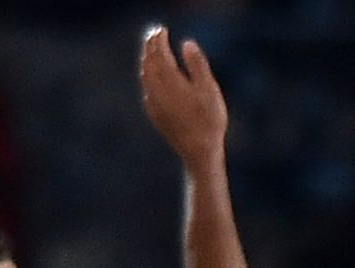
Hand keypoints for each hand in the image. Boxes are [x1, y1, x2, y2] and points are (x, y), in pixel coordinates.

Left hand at [140, 25, 228, 168]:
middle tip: (154, 35)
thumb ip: (197, 64)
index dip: (158, 39)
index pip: (159, 52)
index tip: (162, 30)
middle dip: (150, 47)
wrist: (199, 151)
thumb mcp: (209, 89)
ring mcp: (154, 103)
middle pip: (148, 62)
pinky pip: (147, 89)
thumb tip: (186, 44)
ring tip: (151, 52)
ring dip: (147, 60)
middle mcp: (157, 90)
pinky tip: (152, 78)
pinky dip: (148, 76)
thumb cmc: (209, 120)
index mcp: (170, 80)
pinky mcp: (155, 114)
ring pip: (145, 75)